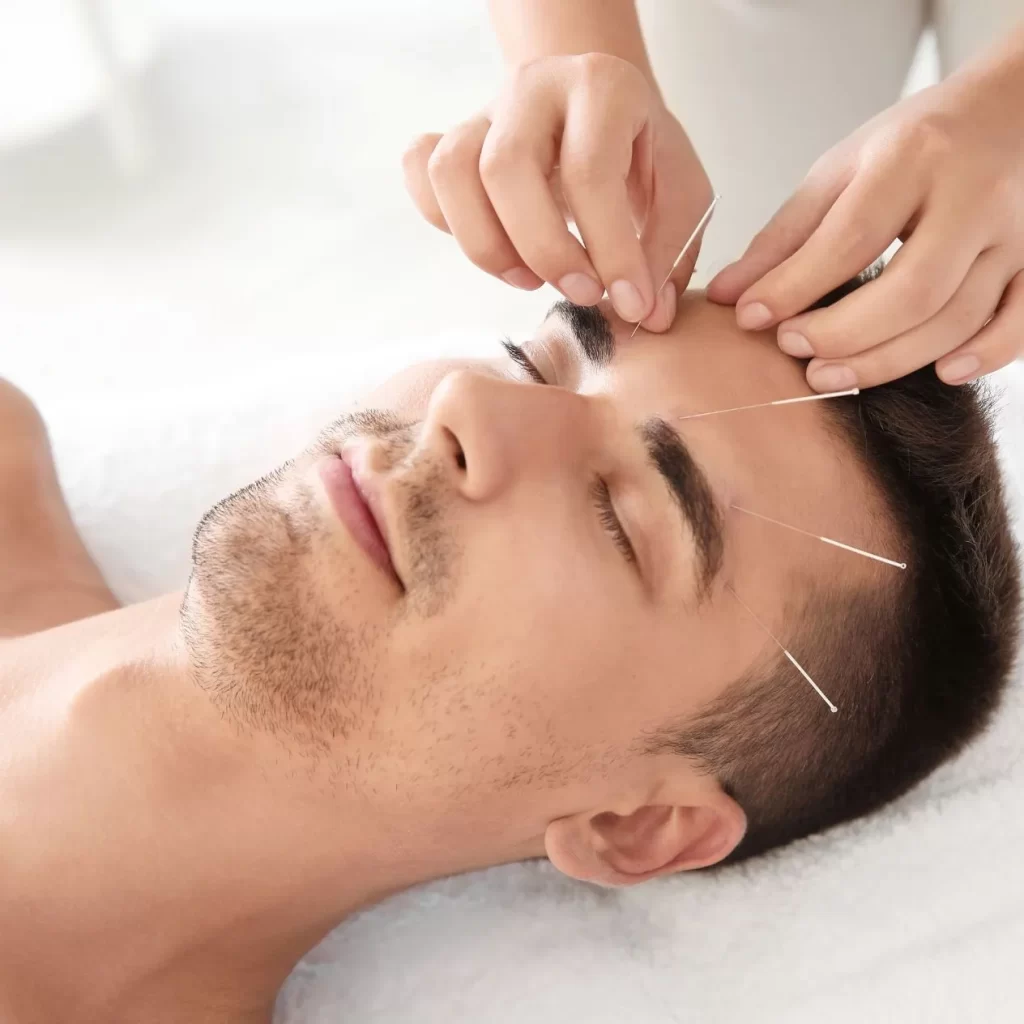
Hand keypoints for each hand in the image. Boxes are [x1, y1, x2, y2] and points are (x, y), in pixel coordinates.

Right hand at [403, 53, 712, 330]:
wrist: (602, 108)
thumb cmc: (641, 155)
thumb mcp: (679, 193)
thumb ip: (668, 252)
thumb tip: (648, 316)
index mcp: (603, 87)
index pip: (590, 172)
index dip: (609, 250)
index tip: (628, 303)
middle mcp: (535, 86)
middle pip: (505, 167)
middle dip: (542, 250)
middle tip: (581, 293)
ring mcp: (485, 109)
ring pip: (452, 172)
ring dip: (487, 245)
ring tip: (531, 279)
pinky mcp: (453, 134)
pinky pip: (420, 169)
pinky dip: (441, 218)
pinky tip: (491, 244)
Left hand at [708, 57, 1023, 389]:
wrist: (1009, 111)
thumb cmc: (913, 147)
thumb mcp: (841, 172)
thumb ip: (784, 238)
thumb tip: (725, 297)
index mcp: (913, 158)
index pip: (850, 238)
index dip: (795, 287)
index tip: (749, 318)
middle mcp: (974, 194)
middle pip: (912, 289)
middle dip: (843, 334)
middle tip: (793, 351)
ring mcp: (1015, 232)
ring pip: (958, 316)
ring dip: (890, 360)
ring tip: (828, 377)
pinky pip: (1020, 322)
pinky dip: (986, 355)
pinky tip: (941, 373)